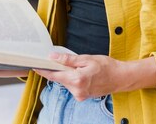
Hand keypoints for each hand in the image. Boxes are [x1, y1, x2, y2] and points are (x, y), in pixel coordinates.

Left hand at [33, 53, 155, 100]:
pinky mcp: (82, 97)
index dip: (43, 70)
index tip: (35, 65)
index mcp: (77, 79)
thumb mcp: (86, 58)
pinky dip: (73, 79)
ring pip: (66, 82)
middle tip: (60, 59)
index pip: (54, 75)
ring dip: (67, 74)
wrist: (120, 77)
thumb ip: (67, 60)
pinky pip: (72, 86)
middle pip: (59, 79)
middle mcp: (77, 90)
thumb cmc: (106, 66)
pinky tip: (82, 73)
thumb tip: (52, 57)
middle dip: (58, 70)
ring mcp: (80, 95)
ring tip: (79, 66)